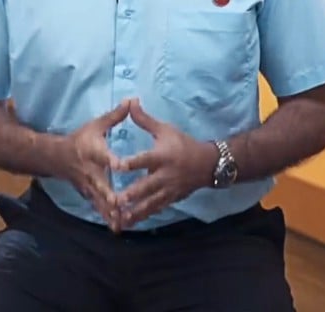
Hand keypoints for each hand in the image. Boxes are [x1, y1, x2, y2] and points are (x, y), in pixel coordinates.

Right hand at [61, 101, 129, 230]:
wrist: (58, 157)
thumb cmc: (81, 139)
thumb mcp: (96, 125)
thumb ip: (115, 116)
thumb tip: (132, 100)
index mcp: (94, 152)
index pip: (103, 156)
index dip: (112, 160)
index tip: (122, 166)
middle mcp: (91, 172)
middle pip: (101, 185)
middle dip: (111, 195)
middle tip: (122, 204)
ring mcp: (89, 186)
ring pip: (100, 201)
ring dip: (110, 212)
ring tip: (122, 223)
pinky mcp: (89, 195)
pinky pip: (99, 208)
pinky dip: (107, 218)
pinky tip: (117, 228)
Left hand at [115, 100, 215, 229]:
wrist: (208, 164)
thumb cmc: (183, 144)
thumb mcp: (165, 129)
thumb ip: (145, 120)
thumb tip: (130, 102)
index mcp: (162, 156)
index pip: (144, 160)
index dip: (131, 163)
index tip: (116, 166)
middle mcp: (165, 175)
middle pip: (146, 186)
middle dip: (132, 195)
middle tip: (115, 201)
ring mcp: (168, 190)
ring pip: (150, 203)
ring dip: (135, 211)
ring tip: (120, 219)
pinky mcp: (171, 199)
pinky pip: (156, 209)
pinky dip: (144, 216)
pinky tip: (131, 222)